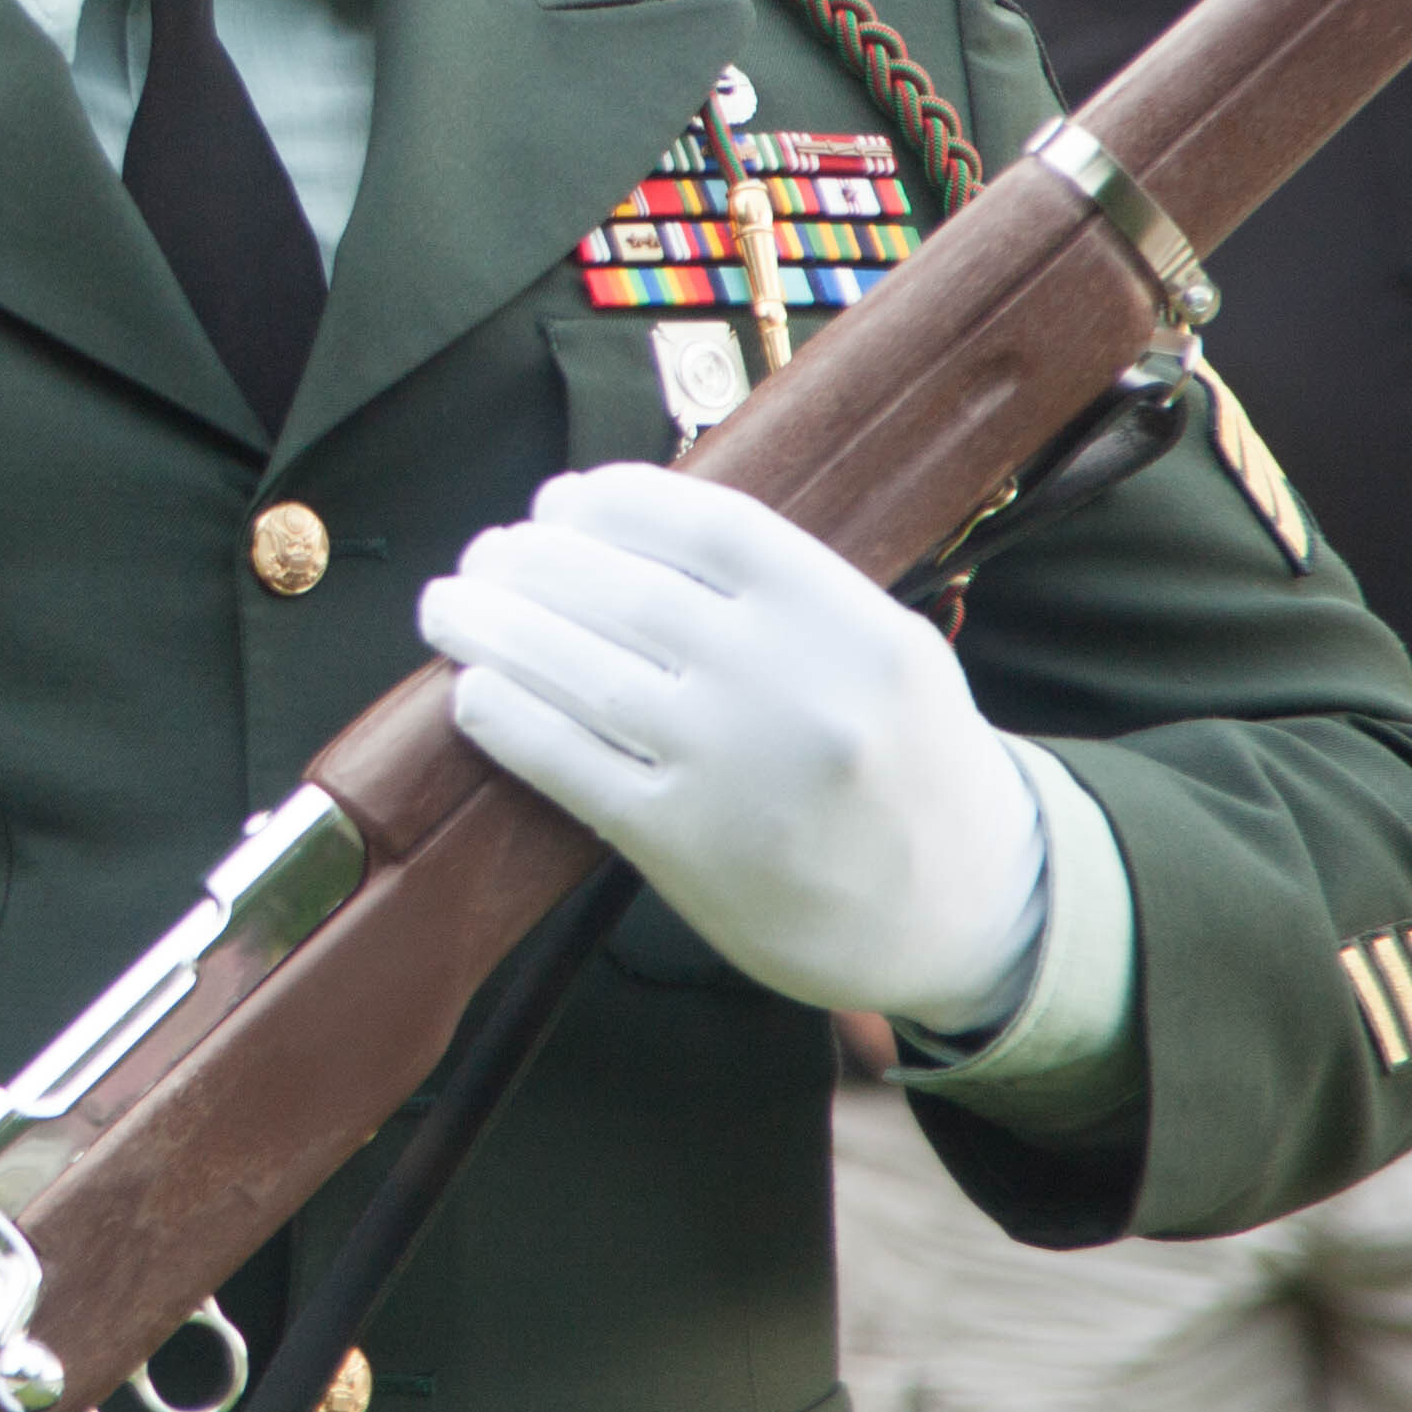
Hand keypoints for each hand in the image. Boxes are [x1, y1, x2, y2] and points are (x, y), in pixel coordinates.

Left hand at [426, 465, 1052, 1031]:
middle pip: (624, 592)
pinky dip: (507, 719)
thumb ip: (782, 593)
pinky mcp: (685, 844)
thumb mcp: (884, 651)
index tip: (561, 499)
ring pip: (580, 670)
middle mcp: (794, 688)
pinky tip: (475, 693)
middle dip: (530, 562)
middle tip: (484, 553)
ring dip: (494, 629)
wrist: (961, 911)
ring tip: (450, 607)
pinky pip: (567, 762)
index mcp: (855, 626)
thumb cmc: (901, 762)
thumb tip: (620, 524)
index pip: (707, 526)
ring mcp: (734, 769)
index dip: (615, 501)